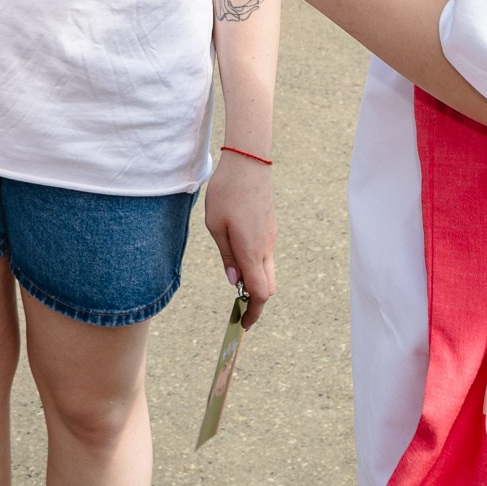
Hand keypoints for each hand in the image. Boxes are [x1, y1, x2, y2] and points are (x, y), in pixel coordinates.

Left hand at [203, 154, 275, 328]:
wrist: (248, 162)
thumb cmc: (226, 192)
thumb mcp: (216, 226)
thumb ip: (227, 257)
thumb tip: (235, 283)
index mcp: (252, 250)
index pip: (260, 293)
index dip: (253, 312)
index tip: (243, 323)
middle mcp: (266, 247)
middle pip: (268, 286)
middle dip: (256, 302)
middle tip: (239, 309)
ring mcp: (271, 238)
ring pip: (269, 271)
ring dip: (257, 284)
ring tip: (237, 284)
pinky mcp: (270, 228)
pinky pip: (267, 256)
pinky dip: (258, 267)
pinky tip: (241, 259)